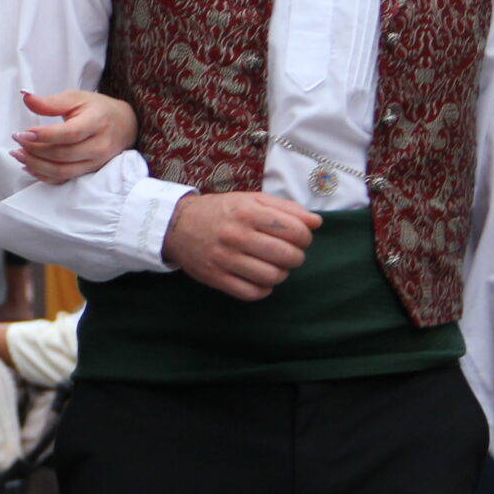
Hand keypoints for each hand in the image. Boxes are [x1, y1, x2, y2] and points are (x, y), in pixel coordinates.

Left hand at [11, 89, 137, 184]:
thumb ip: (50, 102)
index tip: (22, 133)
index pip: (69, 133)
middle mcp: (100, 145)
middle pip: (63, 155)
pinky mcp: (91, 172)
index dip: (44, 136)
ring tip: (18, 154)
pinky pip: (65, 180)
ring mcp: (97, 162)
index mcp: (97, 122)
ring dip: (36, 165)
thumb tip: (25, 98)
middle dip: (35, 150)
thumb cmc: (97, 109)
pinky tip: (30, 167)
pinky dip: (45, 176)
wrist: (125, 124)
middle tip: (17, 142)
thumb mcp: (76, 98)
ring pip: (63, 171)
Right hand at [160, 191, 321, 300]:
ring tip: (274, 266)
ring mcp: (225, 259)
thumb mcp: (252, 200)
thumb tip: (316, 222)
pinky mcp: (216, 278)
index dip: (304, 237)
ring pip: (272, 277)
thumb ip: (286, 208)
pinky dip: (263, 289)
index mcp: (248, 212)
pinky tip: (261, 279)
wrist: (178, 225)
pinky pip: (252, 293)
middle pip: (287, 256)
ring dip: (280, 274)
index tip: (298, 238)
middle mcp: (236, 235)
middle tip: (288, 253)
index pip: (295, 230)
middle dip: (295, 257)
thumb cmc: (222, 211)